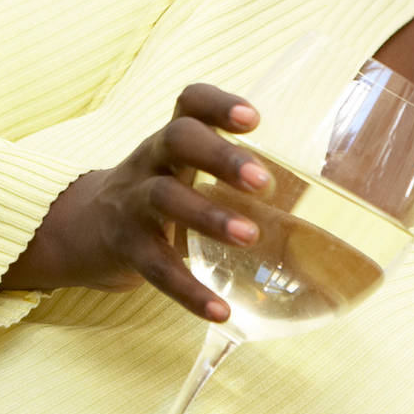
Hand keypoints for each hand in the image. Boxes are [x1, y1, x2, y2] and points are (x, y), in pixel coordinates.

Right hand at [0, 84, 272, 320]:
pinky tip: (219, 310)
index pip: (190, 103)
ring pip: (164, 198)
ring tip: (249, 236)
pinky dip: (188, 291)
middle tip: (263, 182)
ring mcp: (132, 203)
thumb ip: (238, 181)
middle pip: (177, 139)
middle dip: (220, 156)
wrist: (83, 231)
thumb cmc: (159, 196)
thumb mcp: (187, 173)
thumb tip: (330, 210)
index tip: (253, 119)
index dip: (218, 104)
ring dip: (208, 216)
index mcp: (173, 141)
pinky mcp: (124, 248)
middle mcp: (150, 162)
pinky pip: (154, 267)